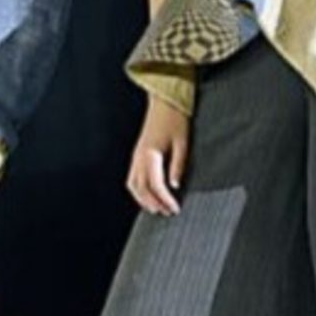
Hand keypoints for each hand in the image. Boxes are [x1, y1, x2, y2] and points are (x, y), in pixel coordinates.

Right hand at [126, 98, 188, 215]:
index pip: (155, 185)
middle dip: (153, 203)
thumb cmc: (176, 119)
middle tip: (167, 213)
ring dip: (143, 199)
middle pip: (141, 188)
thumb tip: (175, 186)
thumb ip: (178, 165)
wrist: (165, 102)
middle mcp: (139, 157)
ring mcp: (136, 156)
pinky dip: (139, 191)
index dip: (164, 199)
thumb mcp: (183, 142)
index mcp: (150, 154)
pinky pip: (132, 178)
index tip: (175, 209)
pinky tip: (149, 195)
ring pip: (133, 185)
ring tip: (157, 209)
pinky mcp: (137, 154)